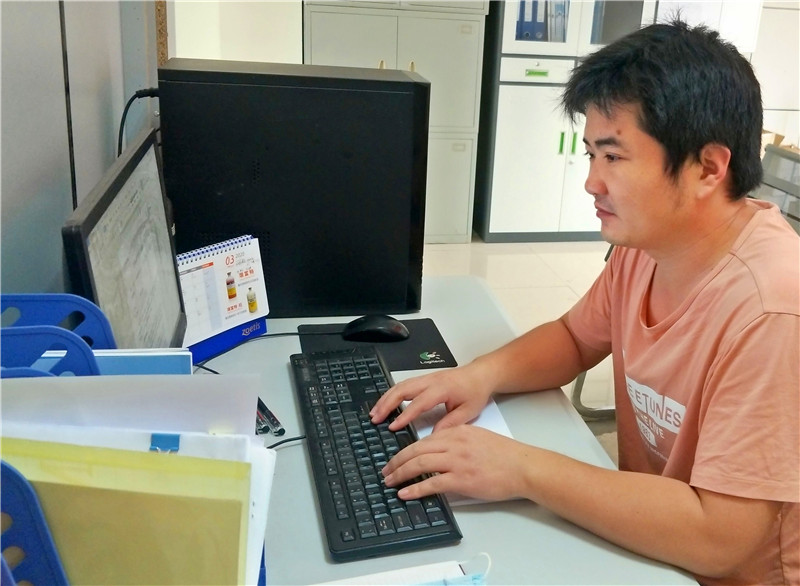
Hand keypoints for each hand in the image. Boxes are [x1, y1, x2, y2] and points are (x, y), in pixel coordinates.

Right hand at [369, 364, 493, 431]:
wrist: (481, 375)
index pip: (419, 402)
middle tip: (376, 419)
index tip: (393, 426)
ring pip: (400, 386)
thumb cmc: (476, 392)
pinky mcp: (424, 379)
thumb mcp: (468, 411)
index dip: (405, 415)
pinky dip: (391, 394)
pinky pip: (404, 385)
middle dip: (387, 404)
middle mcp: (431, 381)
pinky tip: (385, 404)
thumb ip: (449, 424)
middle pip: (403, 389)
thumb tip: (432, 438)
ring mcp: (426, 378)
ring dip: (386, 398)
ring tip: (375, 413)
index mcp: (442, 389)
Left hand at [381, 425, 530, 501]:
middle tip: (386, 471)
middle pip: (416, 450)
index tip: (396, 458)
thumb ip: (457, 441)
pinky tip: (405, 493)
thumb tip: (438, 452)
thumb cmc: (505, 455)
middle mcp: (454, 443)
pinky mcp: (462, 479)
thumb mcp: (477, 437)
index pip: (424, 439)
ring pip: (419, 464)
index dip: (406, 450)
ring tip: (390, 482)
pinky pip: (431, 483)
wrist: (523, 466)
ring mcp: (457, 461)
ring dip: (401, 474)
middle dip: (397, 461)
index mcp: (457, 431)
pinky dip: (415, 489)